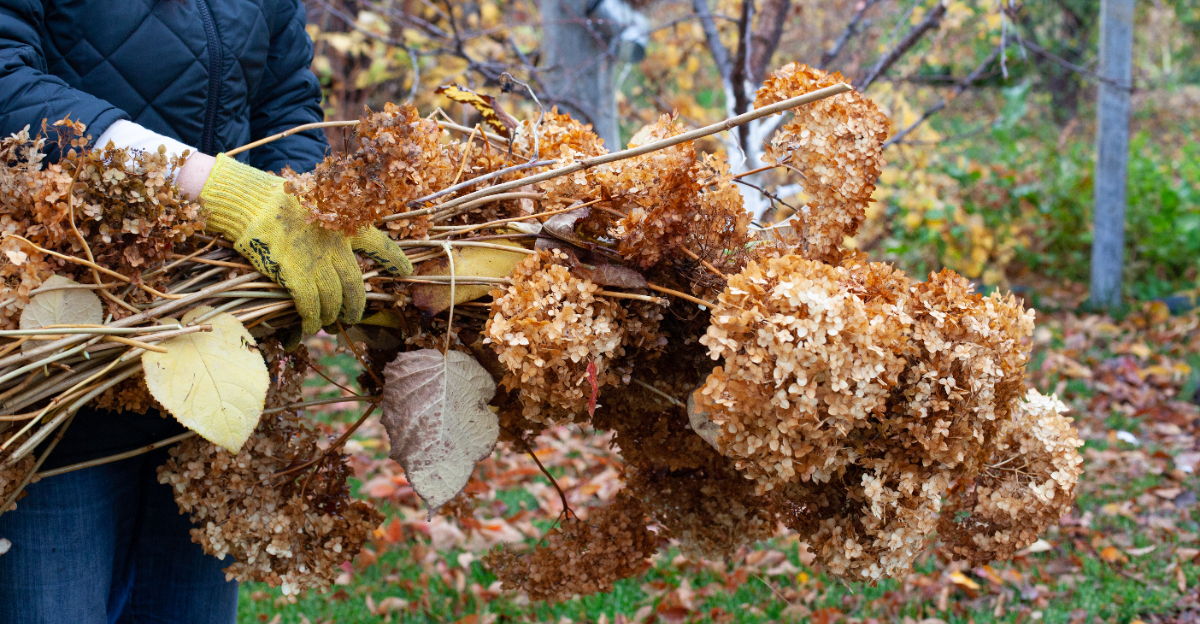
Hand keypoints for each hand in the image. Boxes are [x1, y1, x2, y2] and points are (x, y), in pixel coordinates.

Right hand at [192, 153, 411, 334]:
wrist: (251, 201)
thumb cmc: (277, 199)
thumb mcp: (314, 202)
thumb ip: (328, 222)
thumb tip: (331, 244)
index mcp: (345, 224)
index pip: (379, 243)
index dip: (394, 258)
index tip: (406, 271)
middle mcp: (337, 245)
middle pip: (355, 285)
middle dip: (356, 306)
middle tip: (352, 317)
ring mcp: (317, 262)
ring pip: (333, 300)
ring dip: (331, 316)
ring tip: (327, 324)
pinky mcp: (296, 275)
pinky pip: (310, 306)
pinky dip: (310, 320)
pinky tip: (308, 328)